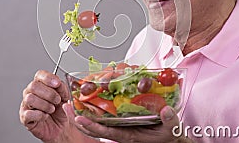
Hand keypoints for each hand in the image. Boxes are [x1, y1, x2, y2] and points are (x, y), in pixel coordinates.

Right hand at [19, 70, 69, 141]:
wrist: (61, 127)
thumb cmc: (61, 111)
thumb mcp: (65, 97)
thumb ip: (62, 88)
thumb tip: (58, 83)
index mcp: (41, 85)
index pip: (39, 75)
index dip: (48, 78)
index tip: (57, 84)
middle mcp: (31, 93)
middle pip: (33, 86)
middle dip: (49, 94)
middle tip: (57, 101)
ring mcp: (26, 105)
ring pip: (30, 98)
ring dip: (45, 105)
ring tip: (51, 109)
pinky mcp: (24, 117)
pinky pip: (28, 114)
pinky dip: (40, 115)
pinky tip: (45, 116)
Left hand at [72, 105, 192, 142]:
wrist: (169, 140)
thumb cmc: (167, 137)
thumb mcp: (170, 130)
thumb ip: (169, 120)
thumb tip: (166, 110)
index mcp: (128, 136)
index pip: (105, 132)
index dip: (91, 126)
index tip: (79, 118)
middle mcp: (121, 132)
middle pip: (94, 127)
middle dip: (79, 117)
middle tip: (67, 106)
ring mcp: (120, 127)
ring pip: (98, 122)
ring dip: (84, 112)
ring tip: (72, 100)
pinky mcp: (122, 121)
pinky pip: (105, 117)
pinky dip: (95, 110)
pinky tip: (89, 101)